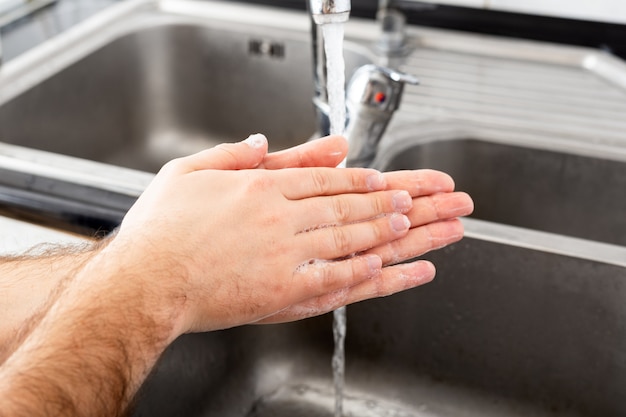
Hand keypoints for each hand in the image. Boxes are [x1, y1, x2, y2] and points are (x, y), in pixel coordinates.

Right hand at [112, 153, 415, 333]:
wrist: (145, 282)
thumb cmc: (161, 232)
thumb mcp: (189, 172)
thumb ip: (232, 154)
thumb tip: (263, 141)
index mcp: (259, 187)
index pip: (322, 178)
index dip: (358, 177)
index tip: (382, 178)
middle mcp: (279, 217)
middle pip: (346, 204)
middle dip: (388, 200)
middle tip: (416, 198)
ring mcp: (285, 254)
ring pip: (349, 237)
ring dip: (387, 230)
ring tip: (415, 226)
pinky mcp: (283, 291)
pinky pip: (333, 278)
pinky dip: (363, 271)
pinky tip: (384, 265)